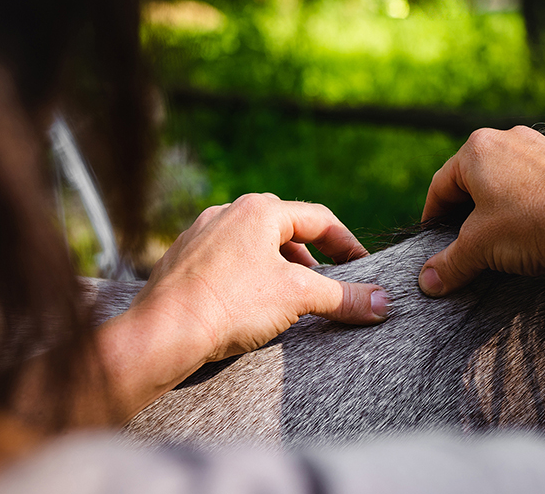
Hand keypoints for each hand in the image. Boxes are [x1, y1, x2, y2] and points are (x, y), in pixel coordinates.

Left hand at [130, 193, 389, 363]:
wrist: (161, 334)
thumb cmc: (230, 305)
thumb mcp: (298, 297)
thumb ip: (344, 297)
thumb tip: (383, 304)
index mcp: (258, 211)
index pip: (318, 219)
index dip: (348, 244)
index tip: (363, 268)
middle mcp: (227, 213)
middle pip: (284, 229)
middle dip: (312, 257)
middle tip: (328, 283)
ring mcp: (199, 236)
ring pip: (253, 246)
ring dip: (279, 268)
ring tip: (292, 297)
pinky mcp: (181, 262)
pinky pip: (226, 262)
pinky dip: (248, 278)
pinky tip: (250, 305)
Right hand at [418, 126, 544, 295]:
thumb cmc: (528, 226)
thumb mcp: (478, 248)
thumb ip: (449, 263)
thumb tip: (428, 281)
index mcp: (479, 150)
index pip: (443, 183)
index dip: (434, 212)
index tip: (432, 233)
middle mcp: (514, 138)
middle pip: (481, 173)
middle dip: (472, 204)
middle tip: (468, 235)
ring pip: (520, 173)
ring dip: (511, 197)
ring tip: (511, 229)